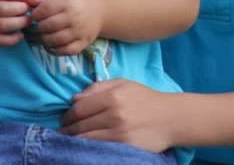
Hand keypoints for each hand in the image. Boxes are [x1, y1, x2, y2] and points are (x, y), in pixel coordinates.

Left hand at [26, 0, 103, 54]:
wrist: (102, 9)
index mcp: (67, 2)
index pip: (44, 10)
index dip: (34, 14)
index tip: (33, 15)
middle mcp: (73, 17)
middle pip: (48, 26)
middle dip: (37, 27)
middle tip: (35, 26)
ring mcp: (79, 32)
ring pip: (55, 40)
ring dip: (44, 39)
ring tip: (41, 35)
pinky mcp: (83, 43)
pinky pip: (66, 51)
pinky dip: (55, 50)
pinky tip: (50, 45)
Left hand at [60, 79, 175, 152]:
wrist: (171, 118)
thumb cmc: (145, 99)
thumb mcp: (123, 84)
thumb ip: (98, 87)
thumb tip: (74, 98)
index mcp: (113, 96)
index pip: (79, 108)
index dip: (68, 115)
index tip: (64, 119)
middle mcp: (115, 114)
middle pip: (80, 125)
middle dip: (67, 129)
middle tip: (62, 132)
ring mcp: (120, 133)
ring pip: (86, 139)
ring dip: (73, 141)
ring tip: (68, 140)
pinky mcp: (126, 147)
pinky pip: (99, 149)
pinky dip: (88, 148)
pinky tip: (83, 147)